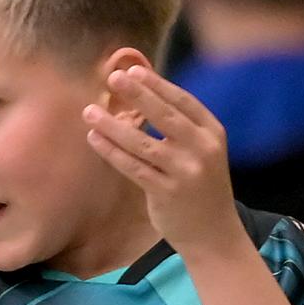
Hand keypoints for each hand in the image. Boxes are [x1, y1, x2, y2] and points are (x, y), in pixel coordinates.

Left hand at [84, 64, 245, 258]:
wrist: (213, 233)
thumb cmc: (201, 186)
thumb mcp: (202, 151)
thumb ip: (181, 127)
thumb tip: (144, 93)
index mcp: (213, 133)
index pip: (183, 101)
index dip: (157, 85)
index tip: (133, 71)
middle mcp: (202, 149)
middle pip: (165, 116)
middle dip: (138, 94)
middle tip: (113, 77)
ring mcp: (185, 172)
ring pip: (143, 143)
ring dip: (113, 126)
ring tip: (90, 111)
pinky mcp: (166, 193)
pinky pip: (133, 168)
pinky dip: (111, 152)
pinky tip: (94, 139)